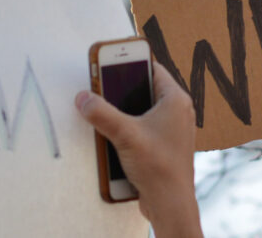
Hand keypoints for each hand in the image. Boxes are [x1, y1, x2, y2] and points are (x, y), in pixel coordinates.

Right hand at [76, 61, 201, 237]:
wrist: (171, 202)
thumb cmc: (158, 166)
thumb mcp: (124, 134)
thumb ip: (101, 113)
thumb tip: (83, 97)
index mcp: (175, 99)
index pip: (153, 69)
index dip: (131, 63)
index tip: (111, 61)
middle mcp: (178, 110)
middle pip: (146, 89)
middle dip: (123, 89)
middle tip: (101, 86)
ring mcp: (173, 128)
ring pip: (144, 109)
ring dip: (124, 110)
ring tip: (103, 110)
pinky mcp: (165, 144)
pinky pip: (145, 127)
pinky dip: (130, 127)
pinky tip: (112, 134)